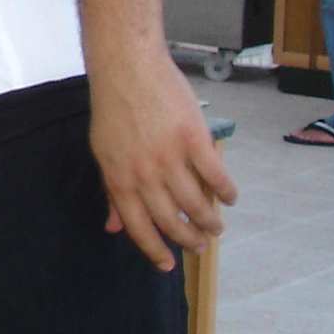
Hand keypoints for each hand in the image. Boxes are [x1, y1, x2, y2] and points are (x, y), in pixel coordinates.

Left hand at [88, 49, 238, 272]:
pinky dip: (227, 191)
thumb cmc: (113, 109)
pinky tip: (231, 198)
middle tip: (202, 245)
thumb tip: (113, 227)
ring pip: (197, 203)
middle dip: (189, 239)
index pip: (138, 227)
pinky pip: (216, 176)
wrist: (127, 68)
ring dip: (210, 220)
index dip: (155, 250)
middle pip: (171, 220)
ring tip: (217, 226)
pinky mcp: (194, 139)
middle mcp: (144, 174)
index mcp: (118, 178)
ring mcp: (170, 157)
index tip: (168, 265)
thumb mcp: (102, 153)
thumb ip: (111, 191)